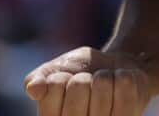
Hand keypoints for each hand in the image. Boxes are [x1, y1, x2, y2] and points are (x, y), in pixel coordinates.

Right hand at [24, 46, 150, 115]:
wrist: (115, 70)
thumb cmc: (80, 72)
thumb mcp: (55, 70)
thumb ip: (38, 78)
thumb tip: (34, 89)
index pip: (53, 87)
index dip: (61, 76)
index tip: (66, 82)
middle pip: (78, 85)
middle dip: (84, 76)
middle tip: (87, 84)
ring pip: (102, 83)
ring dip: (104, 75)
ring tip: (104, 86)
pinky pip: (124, 84)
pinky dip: (122, 75)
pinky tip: (119, 86)